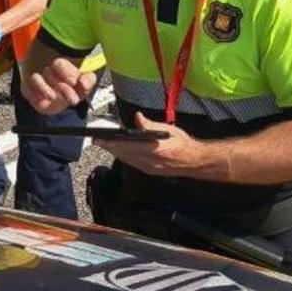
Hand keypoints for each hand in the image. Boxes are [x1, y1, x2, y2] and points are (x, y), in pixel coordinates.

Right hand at [22, 57, 96, 114]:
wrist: (58, 104)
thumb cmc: (70, 91)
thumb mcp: (83, 87)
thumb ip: (88, 81)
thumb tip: (84, 83)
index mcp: (60, 66)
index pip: (59, 63)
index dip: (66, 71)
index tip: (73, 81)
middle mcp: (47, 71)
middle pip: (50, 72)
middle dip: (62, 87)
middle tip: (73, 99)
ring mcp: (36, 79)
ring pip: (35, 78)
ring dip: (44, 88)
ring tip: (53, 97)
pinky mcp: (27, 88)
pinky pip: (26, 89)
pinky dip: (32, 94)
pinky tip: (40, 100)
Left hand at [93, 113, 208, 177]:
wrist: (194, 160)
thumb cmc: (183, 144)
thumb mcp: (168, 129)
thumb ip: (151, 125)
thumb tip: (138, 118)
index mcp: (154, 149)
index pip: (127, 146)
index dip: (112, 142)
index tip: (100, 138)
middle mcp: (150, 161)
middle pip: (123, 154)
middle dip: (109, 147)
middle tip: (97, 141)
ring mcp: (149, 168)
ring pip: (126, 160)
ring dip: (115, 152)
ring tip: (105, 145)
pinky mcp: (150, 171)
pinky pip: (132, 164)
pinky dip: (124, 157)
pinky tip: (120, 152)